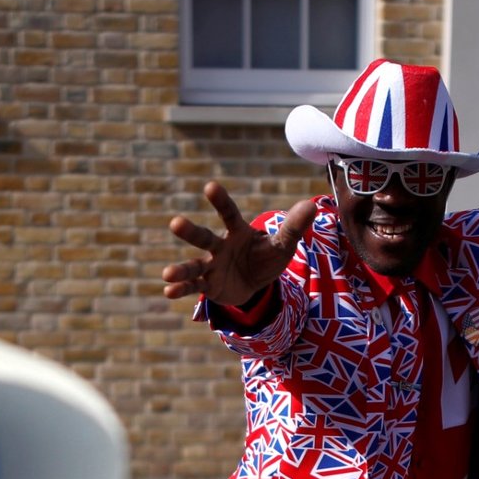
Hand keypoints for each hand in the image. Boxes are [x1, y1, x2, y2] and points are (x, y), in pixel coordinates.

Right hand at [161, 181, 318, 306]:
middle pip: (204, 238)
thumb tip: (311, 205)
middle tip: (174, 223)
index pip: (229, 214)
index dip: (220, 202)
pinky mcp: (208, 284)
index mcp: (238, 232)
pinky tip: (168, 291)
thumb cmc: (266, 257)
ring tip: (168, 274)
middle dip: (190, 232)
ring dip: (181, 270)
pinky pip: (194, 286)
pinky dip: (182, 289)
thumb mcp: (283, 245)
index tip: (210, 187)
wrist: (256, 283)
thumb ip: (293, 227)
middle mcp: (220, 246)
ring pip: (194, 265)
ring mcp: (212, 265)